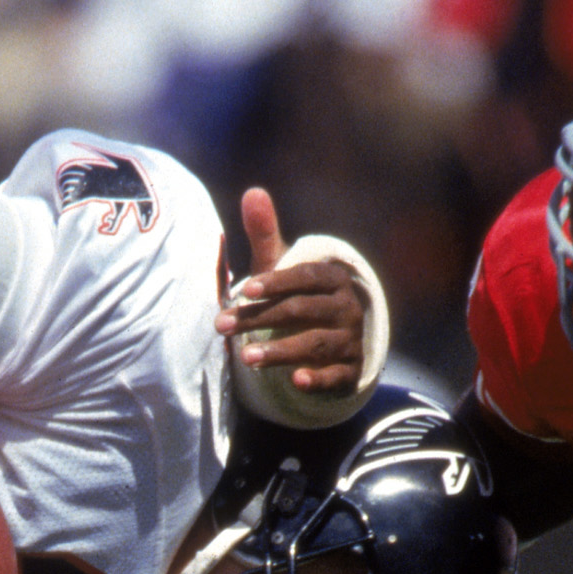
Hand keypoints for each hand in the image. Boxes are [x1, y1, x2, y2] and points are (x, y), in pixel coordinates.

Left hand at [217, 187, 370, 401]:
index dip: (276, 282)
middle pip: (301, 311)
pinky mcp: (349, 372)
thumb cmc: (297, 297)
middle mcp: (347, 308)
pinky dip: (318, 380)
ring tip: (246, 358)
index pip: (304, 278)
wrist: (333, 341)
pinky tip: (297, 382)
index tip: (244, 290)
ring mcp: (350, 340)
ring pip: (314, 345)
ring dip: (281, 351)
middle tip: (222, 327)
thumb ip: (264, 235)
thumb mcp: (281, 268)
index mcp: (332, 279)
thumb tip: (253, 191)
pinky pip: (335, 376)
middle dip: (260, 319)